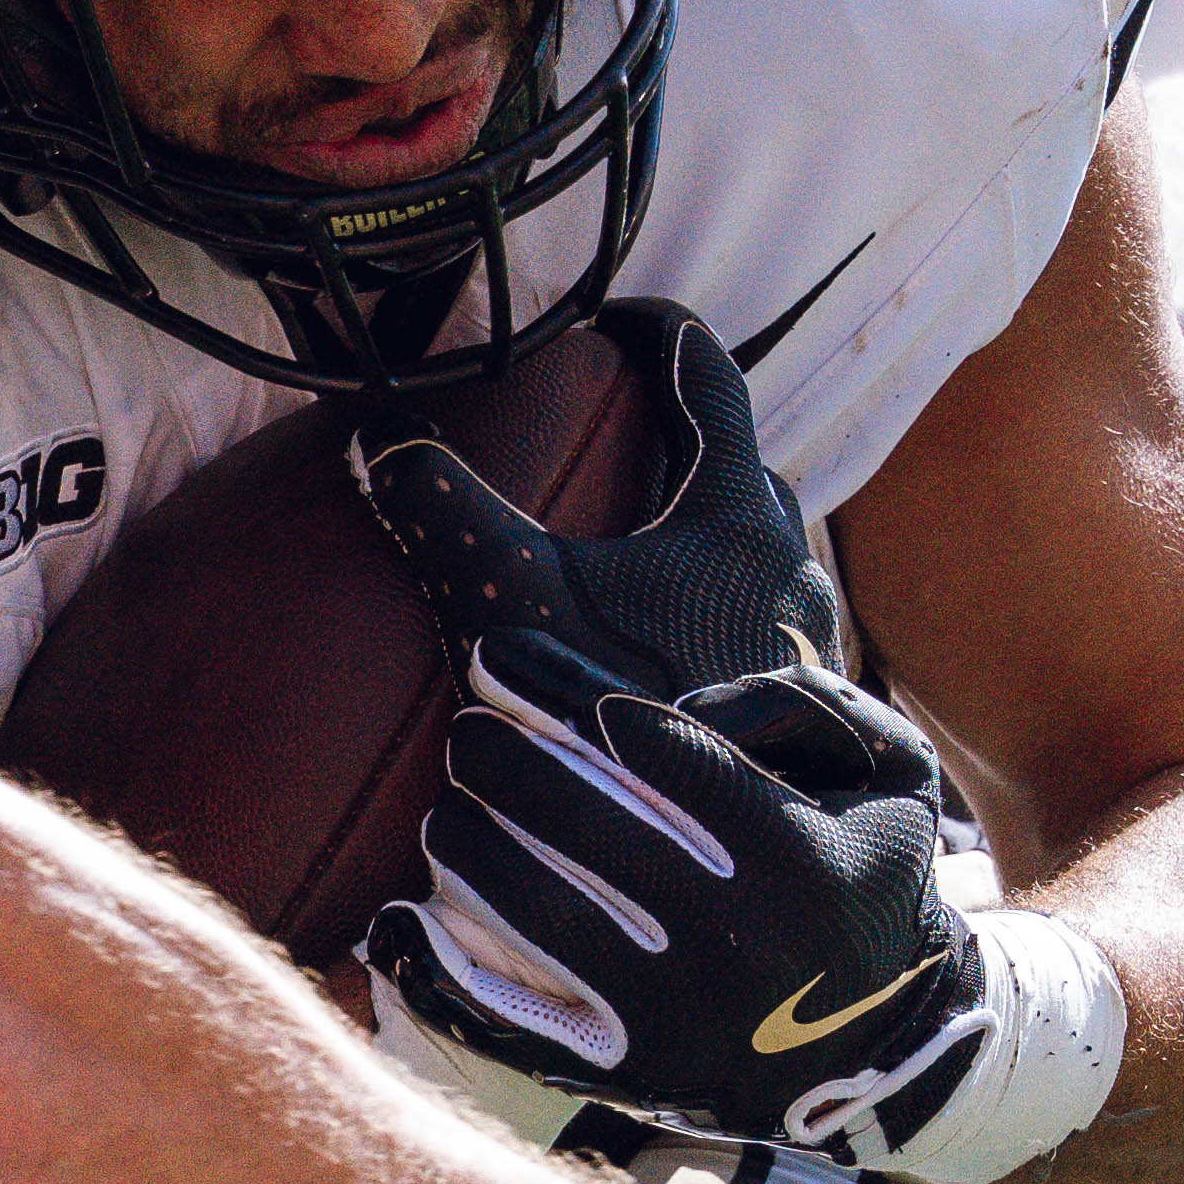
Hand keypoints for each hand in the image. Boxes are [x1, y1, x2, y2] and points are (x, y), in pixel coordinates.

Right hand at [352, 299, 838, 699]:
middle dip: (679, 429)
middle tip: (615, 416)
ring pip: (756, 545)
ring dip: (699, 521)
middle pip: (738, 459)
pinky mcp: (798, 705)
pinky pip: (758, 615)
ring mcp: (804, 640)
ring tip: (633, 530)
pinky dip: (709, 598)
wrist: (714, 867)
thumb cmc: (622, 720)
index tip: (613, 316)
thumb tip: (378, 431)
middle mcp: (789, 565)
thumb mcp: (512, 605)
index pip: (710, 375)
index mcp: (735, 515)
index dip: (658, 330)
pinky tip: (662, 642)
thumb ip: (444, 513)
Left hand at [363, 628, 993, 1160]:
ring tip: (448, 813)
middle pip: (572, 819)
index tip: (495, 656)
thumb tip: (694, 703)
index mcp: (795, 855)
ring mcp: (674, 1018)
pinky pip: (507, 1024)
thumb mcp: (892, 774)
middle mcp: (732, 939)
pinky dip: (436, 973)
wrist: (886, 1051)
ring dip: (466, 845)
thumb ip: (811, 704)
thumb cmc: (866, 881)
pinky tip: (395, 923)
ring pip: (528, 909)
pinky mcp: (628, 1078)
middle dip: (496, 760)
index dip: (554, 688)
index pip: (645, 744)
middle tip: (463, 733)